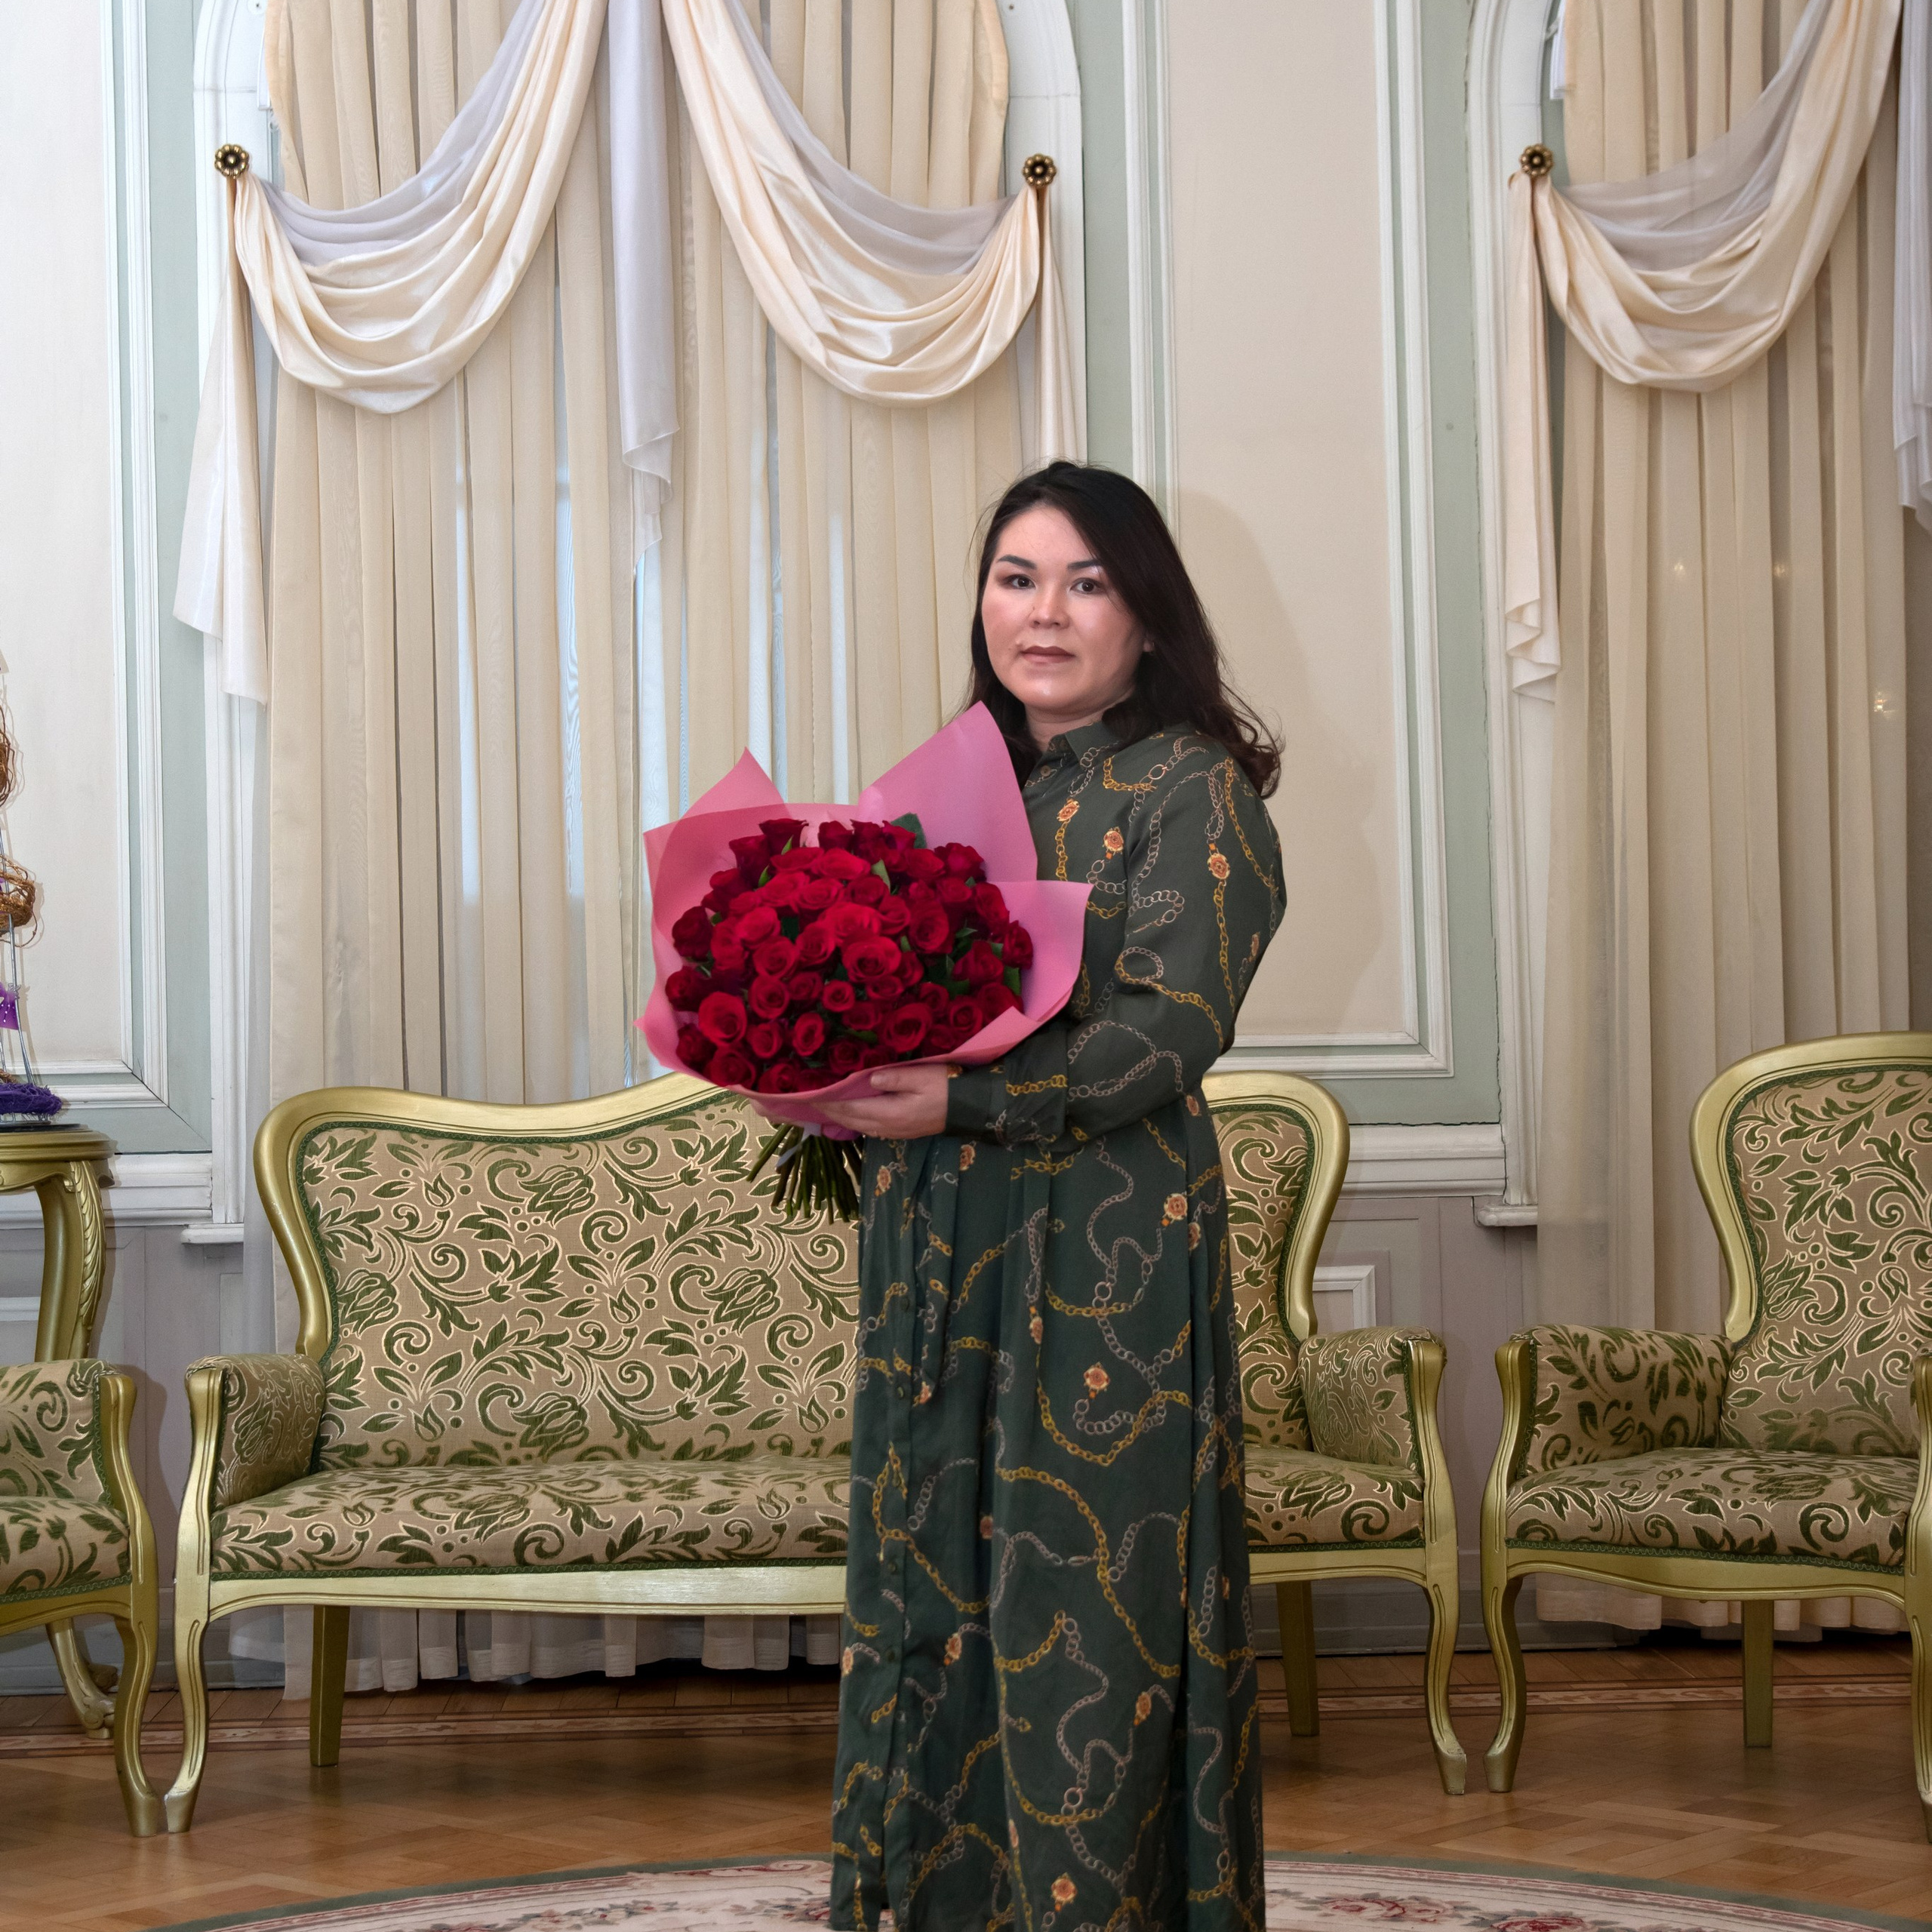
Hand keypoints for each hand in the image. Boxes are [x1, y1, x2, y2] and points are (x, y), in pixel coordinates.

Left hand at [816, 1065, 952, 1139]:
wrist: (970, 1108)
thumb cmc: (947, 1087)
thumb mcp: (922, 1076)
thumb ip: (894, 1078)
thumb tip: (869, 1079)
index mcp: (890, 1113)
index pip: (852, 1109)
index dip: (830, 1104)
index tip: (811, 1097)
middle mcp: (889, 1127)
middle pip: (853, 1121)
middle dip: (831, 1113)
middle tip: (812, 1104)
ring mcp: (896, 1132)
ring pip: (862, 1127)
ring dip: (843, 1119)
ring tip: (828, 1109)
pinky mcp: (903, 1131)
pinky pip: (872, 1129)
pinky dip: (858, 1121)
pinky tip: (854, 1115)